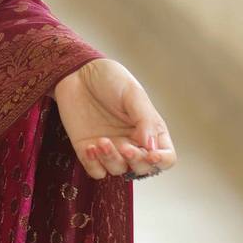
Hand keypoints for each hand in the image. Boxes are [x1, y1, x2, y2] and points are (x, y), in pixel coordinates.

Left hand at [52, 58, 177, 180]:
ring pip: (118, 170)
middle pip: (142, 169)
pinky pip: (95, 170)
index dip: (161, 161)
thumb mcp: (133, 94)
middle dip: (136, 162)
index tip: (151, 154)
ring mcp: (110, 148)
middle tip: (125, 148)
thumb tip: (153, 147)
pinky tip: (90, 147)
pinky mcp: (87, 150)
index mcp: (149, 129)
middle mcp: (131, 142)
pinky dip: (94, 165)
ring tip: (101, 141)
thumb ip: (145, 120)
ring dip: (111, 160)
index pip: (165, 157)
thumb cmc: (109, 79)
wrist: (77, 72)